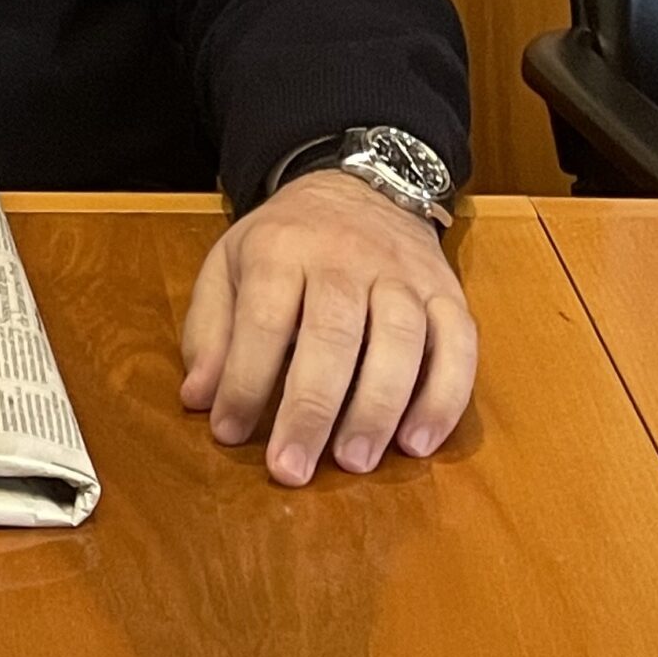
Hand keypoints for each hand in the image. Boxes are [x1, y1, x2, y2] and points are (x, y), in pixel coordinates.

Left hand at [179, 169, 476, 486]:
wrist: (358, 188)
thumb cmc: (286, 242)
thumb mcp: (228, 265)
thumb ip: (209, 329)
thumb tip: (198, 399)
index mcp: (282, 248)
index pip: (264, 319)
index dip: (244, 381)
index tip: (228, 433)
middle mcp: (345, 257)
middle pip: (334, 333)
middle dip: (311, 408)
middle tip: (292, 468)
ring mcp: (403, 275)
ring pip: (400, 339)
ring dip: (378, 407)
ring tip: (354, 460)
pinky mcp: (447, 293)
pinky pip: (459, 345)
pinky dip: (444, 397)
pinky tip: (418, 442)